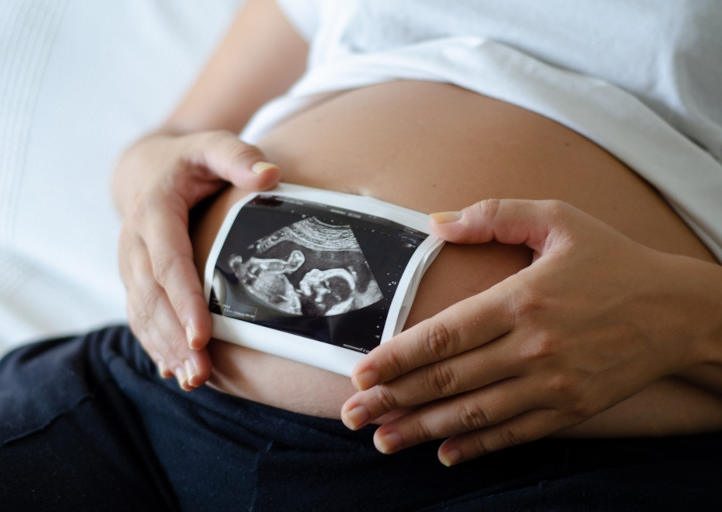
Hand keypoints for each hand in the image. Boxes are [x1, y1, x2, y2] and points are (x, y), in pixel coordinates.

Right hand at [114, 130, 279, 389]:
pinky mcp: (133, 278)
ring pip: (142, 312)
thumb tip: (271, 175)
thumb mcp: (212, 145)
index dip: (184, 300)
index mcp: (153, 211)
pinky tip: (173, 371)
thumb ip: (237, 156)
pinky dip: (154, 344)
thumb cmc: (189, 160)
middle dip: (174, 338)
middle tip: (201, 373)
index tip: (202, 336)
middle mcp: (134, 241)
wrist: (145, 168)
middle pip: (152, 297)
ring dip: (164, 349)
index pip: (168, 262)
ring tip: (192, 380)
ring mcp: (129, 263)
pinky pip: (138, 315)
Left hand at [341, 199, 694, 464]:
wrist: (680, 312)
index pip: (441, 337)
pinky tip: (445, 452)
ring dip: (423, 430)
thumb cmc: (613, 260)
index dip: (395, 357)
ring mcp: (552, 384)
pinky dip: (477, 446)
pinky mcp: (571, 408)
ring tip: (383, 440)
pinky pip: (514, 432)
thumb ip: (494, 214)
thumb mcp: (558, 219)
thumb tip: (435, 222)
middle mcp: (532, 347)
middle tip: (352, 414)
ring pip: (473, 413)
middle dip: (393, 399)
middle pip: (447, 380)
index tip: (359, 372)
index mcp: (520, 299)